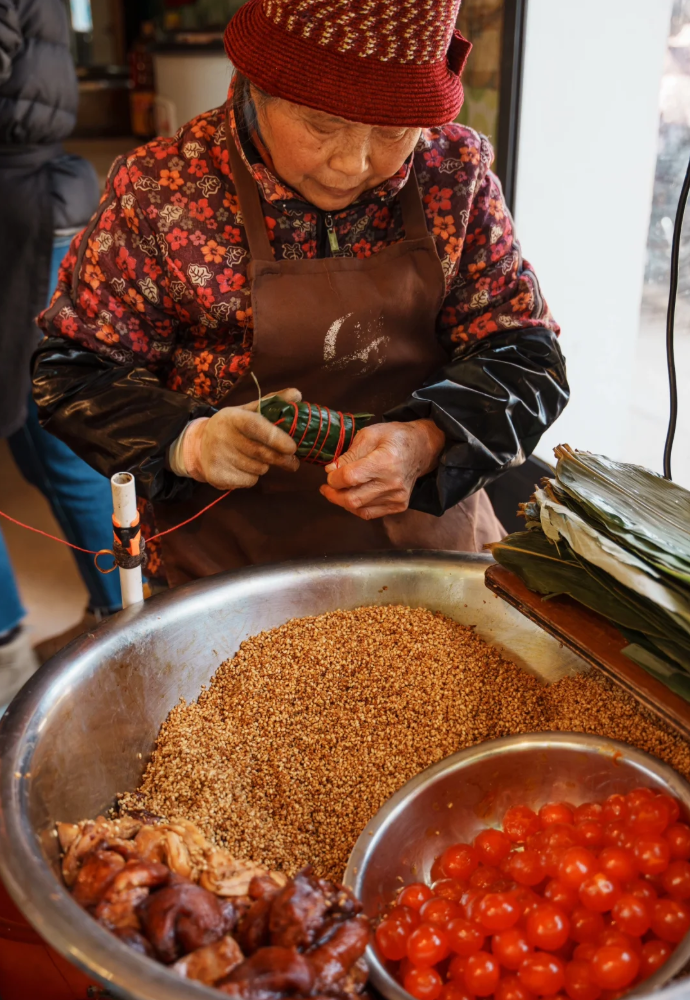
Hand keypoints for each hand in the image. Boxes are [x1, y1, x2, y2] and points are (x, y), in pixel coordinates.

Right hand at [186, 388, 301, 489]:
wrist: (199, 445)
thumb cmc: (233, 427)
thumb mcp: (248, 411)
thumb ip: (273, 402)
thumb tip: (298, 394)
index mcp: (231, 417)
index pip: (255, 426)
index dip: (276, 437)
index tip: (292, 447)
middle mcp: (221, 436)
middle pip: (261, 453)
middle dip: (281, 459)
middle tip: (293, 462)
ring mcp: (218, 458)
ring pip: (258, 469)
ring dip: (265, 466)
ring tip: (255, 458)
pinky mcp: (217, 477)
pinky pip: (249, 481)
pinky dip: (252, 476)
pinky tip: (243, 467)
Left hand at [319, 419, 444, 518]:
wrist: (422, 448)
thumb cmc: (394, 438)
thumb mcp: (369, 435)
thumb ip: (349, 455)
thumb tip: (331, 471)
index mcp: (385, 462)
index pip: (350, 478)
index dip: (333, 478)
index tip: (329, 473)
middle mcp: (393, 483)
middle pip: (352, 499)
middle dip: (333, 494)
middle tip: (326, 487)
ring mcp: (397, 497)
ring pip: (359, 509)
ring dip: (343, 501)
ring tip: (338, 490)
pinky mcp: (400, 505)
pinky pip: (369, 514)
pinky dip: (356, 507)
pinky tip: (353, 496)